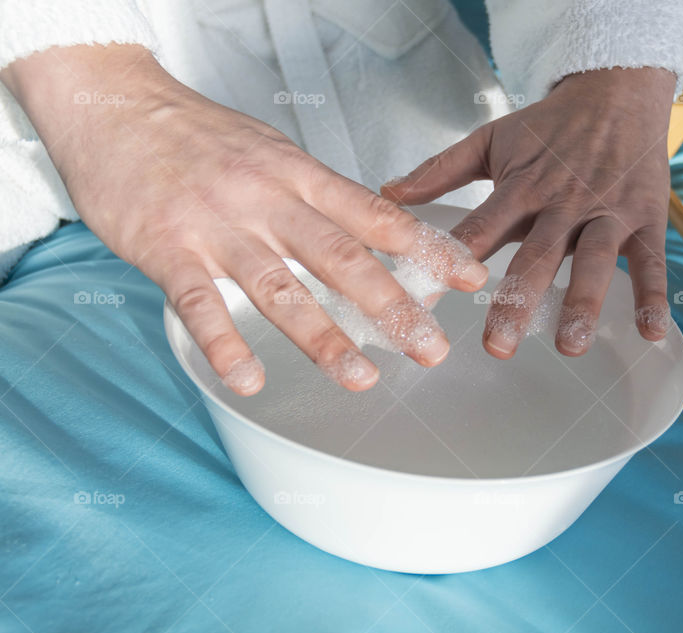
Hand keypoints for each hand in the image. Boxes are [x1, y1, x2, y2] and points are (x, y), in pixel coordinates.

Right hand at [1, 45, 486, 393]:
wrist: (115, 106)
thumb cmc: (199, 135)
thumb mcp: (272, 152)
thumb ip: (318, 194)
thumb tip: (372, 226)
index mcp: (298, 175)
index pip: (376, 216)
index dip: (427, 249)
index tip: (470, 278)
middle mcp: (267, 200)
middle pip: (341, 258)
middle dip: (392, 306)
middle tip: (431, 347)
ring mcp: (217, 226)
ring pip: (279, 288)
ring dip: (323, 338)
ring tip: (361, 378)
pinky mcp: (168, 249)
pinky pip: (200, 305)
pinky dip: (226, 344)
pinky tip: (249, 380)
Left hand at [382, 67, 673, 357]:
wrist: (617, 89)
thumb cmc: (550, 124)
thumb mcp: (492, 139)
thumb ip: (441, 169)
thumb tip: (390, 192)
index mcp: (521, 187)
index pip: (483, 228)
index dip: (456, 261)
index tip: (431, 299)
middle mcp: (563, 204)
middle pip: (537, 256)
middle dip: (517, 302)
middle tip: (496, 346)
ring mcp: (607, 212)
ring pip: (595, 262)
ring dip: (583, 303)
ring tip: (570, 345)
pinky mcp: (645, 219)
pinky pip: (651, 262)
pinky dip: (653, 296)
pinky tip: (650, 333)